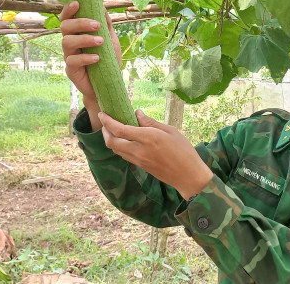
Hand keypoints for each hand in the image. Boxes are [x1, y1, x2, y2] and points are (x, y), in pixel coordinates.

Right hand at [60, 1, 121, 128]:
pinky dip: (85, 57)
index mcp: (77, 34)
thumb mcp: (110, 41)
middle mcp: (70, 44)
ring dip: (84, 39)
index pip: (67, 19)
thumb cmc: (108, 61)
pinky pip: (72, 61)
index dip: (68, 10)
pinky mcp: (71, 71)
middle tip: (97, 25)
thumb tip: (103, 6)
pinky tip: (97, 58)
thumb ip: (106, 25)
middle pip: (65, 27)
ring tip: (100, 42)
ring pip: (67, 42)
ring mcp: (69, 57)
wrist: (109, 84)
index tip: (78, 3)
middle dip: (80, 23)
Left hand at [99, 110, 213, 199]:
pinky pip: (123, 155)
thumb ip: (151, 123)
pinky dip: (119, 146)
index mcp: (147, 138)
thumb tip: (137, 114)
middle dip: (105, 131)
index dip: (108, 121)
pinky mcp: (140, 166)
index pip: (120, 129)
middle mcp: (139, 150)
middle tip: (106, 121)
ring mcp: (138, 160)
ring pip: (115, 149)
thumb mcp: (170, 131)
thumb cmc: (183, 150)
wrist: (187, 175)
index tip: (102, 114)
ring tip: (113, 129)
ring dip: (110, 139)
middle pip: (111, 141)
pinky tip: (125, 140)